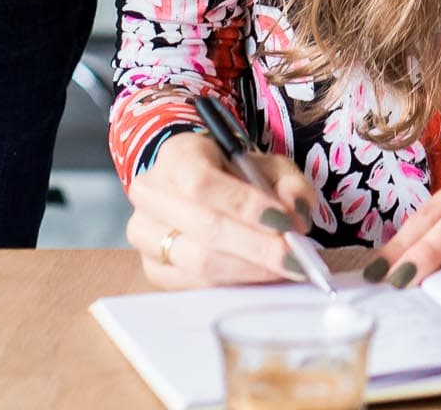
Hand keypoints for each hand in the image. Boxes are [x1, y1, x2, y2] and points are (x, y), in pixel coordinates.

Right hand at [124, 127, 323, 289]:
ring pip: (198, 262)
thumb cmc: (237, 176)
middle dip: (257, 247)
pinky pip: (194, 285)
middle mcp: (151, 193)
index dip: (244, 204)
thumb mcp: (269, 166)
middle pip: (204, 227)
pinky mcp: (152, 268)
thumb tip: (295, 217)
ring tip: (284, 269)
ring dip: (249, 270)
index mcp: (177, 155)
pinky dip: (233, 285)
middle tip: (295, 258)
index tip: (283, 222)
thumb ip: (289, 185)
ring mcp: (145, 234)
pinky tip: (259, 278)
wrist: (201, 190)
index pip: (202, 181)